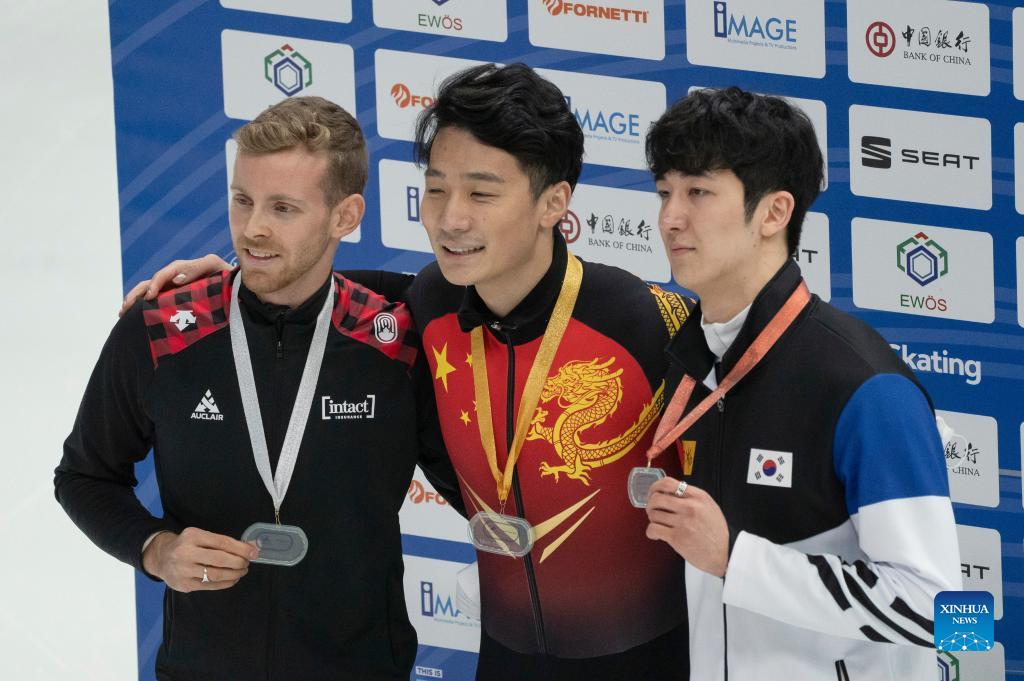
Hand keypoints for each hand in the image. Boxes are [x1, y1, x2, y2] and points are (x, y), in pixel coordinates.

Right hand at [119, 254, 230, 316]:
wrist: (239, 290)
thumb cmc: (230, 279)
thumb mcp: (219, 268)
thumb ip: (201, 267)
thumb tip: (177, 279)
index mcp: (189, 268)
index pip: (169, 271)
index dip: (158, 281)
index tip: (151, 296)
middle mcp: (179, 277)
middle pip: (154, 281)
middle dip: (138, 293)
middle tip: (126, 306)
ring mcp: (176, 288)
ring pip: (151, 292)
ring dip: (136, 300)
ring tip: (122, 313)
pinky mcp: (176, 300)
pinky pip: (157, 302)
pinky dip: (144, 308)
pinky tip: (132, 318)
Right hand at [142, 528, 257, 591]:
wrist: (161, 557)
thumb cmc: (187, 545)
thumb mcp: (201, 536)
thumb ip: (223, 541)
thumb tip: (250, 546)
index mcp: (193, 536)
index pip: (222, 542)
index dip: (241, 548)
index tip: (254, 552)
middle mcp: (186, 553)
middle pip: (220, 559)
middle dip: (238, 562)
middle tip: (247, 563)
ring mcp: (184, 570)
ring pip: (215, 575)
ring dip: (234, 574)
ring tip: (242, 571)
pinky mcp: (184, 585)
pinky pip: (210, 585)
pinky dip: (225, 583)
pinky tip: (232, 579)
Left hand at [645, 478, 729, 576]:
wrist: (725, 553)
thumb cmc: (716, 532)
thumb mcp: (709, 506)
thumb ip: (691, 497)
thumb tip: (669, 492)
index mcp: (697, 496)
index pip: (668, 483)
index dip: (655, 487)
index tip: (653, 494)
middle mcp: (690, 507)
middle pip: (656, 498)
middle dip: (650, 505)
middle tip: (653, 511)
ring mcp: (683, 522)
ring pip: (653, 514)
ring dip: (652, 519)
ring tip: (659, 524)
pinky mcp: (677, 538)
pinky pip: (653, 529)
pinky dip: (651, 532)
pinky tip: (656, 534)